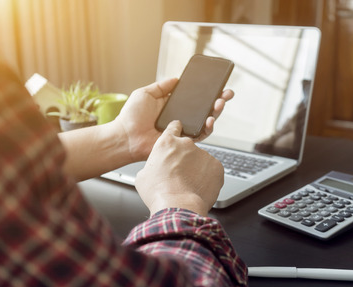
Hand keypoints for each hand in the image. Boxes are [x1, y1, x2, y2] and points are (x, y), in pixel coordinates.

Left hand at [114, 78, 233, 161]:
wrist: (126, 137)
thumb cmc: (131, 117)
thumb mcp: (145, 93)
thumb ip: (162, 86)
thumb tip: (177, 77)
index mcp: (172, 106)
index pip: (194, 97)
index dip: (207, 91)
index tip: (217, 83)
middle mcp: (180, 117)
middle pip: (204, 108)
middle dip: (218, 100)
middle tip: (226, 93)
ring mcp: (182, 129)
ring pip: (206, 121)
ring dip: (216, 112)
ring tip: (220, 104)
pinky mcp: (183, 141)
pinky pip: (200, 135)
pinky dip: (208, 128)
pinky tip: (210, 120)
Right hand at [135, 121, 223, 215]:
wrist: (178, 207)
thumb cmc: (158, 193)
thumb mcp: (143, 175)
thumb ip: (153, 165)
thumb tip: (156, 169)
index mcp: (167, 143)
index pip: (174, 127)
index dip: (175, 132)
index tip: (177, 136)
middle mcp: (187, 144)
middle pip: (188, 148)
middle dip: (185, 158)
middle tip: (179, 175)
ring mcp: (204, 154)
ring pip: (201, 160)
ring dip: (197, 169)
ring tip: (188, 185)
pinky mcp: (217, 166)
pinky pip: (212, 170)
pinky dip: (208, 178)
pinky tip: (198, 188)